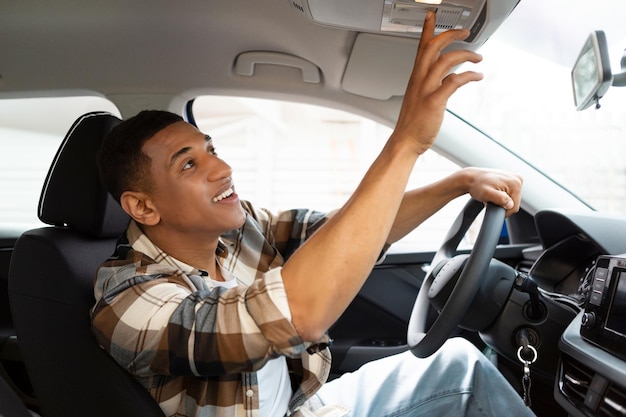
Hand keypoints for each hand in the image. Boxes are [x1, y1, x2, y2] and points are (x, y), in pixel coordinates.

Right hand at [392, 11, 483, 155]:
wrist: (405, 142)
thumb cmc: (412, 125)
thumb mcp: (419, 99)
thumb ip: (432, 86)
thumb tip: (448, 79)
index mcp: (415, 78)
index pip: (421, 47)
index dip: (427, 30)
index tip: (432, 17)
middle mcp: (419, 80)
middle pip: (433, 47)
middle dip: (450, 34)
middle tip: (465, 31)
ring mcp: (426, 90)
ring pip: (445, 60)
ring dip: (465, 55)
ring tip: (478, 57)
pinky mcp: (434, 101)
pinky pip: (454, 81)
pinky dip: (469, 75)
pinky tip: (477, 76)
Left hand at [462, 167, 522, 216]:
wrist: (470, 178)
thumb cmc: (477, 185)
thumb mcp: (487, 194)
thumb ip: (500, 199)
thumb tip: (511, 204)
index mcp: (515, 182)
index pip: (514, 206)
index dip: (503, 210)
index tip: (492, 205)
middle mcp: (517, 178)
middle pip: (514, 203)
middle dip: (502, 204)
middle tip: (491, 200)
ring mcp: (514, 178)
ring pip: (511, 199)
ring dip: (501, 201)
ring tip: (491, 196)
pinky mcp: (510, 180)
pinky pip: (509, 194)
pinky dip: (501, 196)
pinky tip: (494, 192)